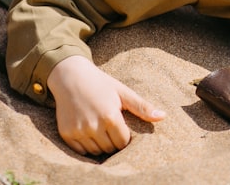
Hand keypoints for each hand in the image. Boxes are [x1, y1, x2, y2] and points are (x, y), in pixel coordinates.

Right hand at [47, 55, 164, 154]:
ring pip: (95, 151)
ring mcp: (78, 131)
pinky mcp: (66, 134)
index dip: (124, 137)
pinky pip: (80, 151)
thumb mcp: (123, 92)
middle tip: (110, 127)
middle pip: (110, 148)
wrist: (70, 76)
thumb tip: (163, 116)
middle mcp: (93, 126)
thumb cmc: (101, 83)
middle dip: (113, 141)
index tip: (122, 126)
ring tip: (100, 128)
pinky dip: (86, 145)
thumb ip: (142, 107)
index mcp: (110, 116)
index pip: (123, 142)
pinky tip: (88, 131)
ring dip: (100, 144)